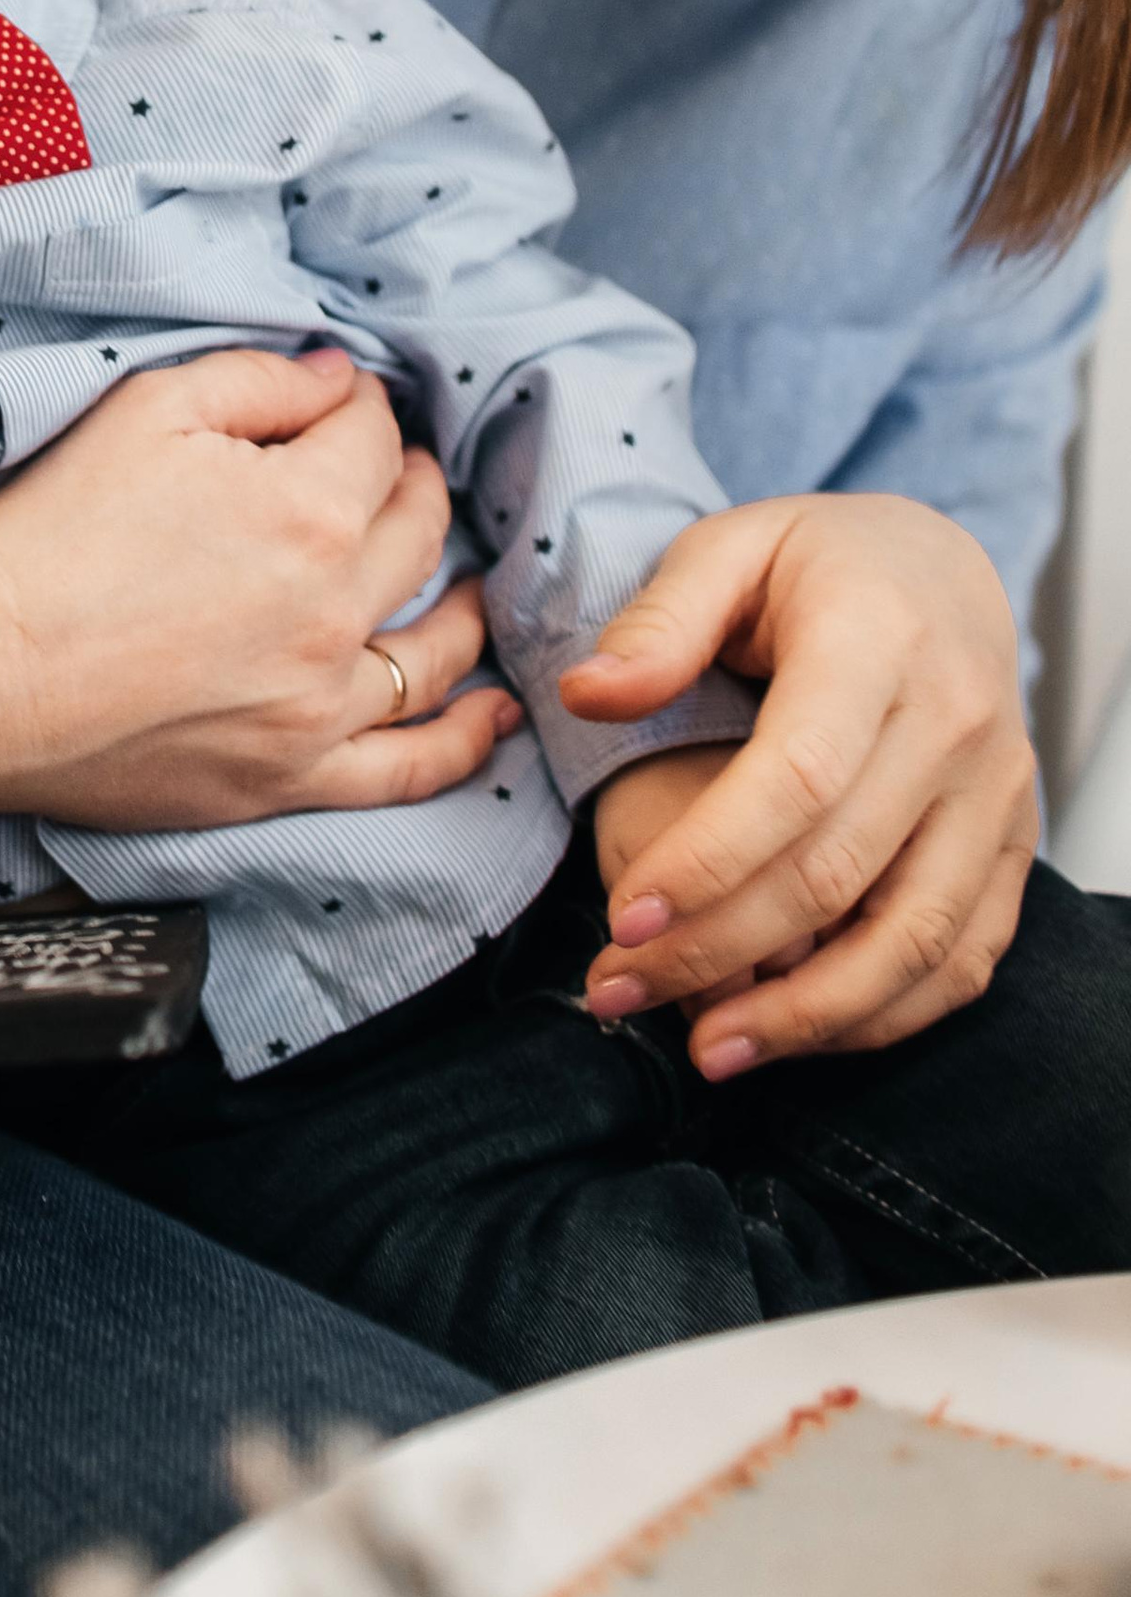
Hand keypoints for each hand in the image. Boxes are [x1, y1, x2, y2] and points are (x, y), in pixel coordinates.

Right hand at [0, 346, 518, 829]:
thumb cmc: (48, 531)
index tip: (345, 406)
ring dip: (461, 603)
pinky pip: (410, 769)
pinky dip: (465, 741)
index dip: (362, 410)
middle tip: (398, 474)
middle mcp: (334, 611)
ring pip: (433, 650)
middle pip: (416, 534)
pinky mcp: (288, 779)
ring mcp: (318, 706)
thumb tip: (338, 381)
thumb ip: (257, 381)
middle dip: (416, 488)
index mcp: (307, 510)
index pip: (373, 441)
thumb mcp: (146, 410)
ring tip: (464, 583)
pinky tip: (496, 712)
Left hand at [562, 493, 1038, 1071]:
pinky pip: (962, 957)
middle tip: (619, 989)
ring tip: (705, 1047)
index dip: (709, 861)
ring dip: (806, 1015)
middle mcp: (955, 725)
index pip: (796, 778)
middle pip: (839, 872)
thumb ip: (658, 622)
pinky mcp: (1009, 845)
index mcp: (878, 641)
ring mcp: (994, 795)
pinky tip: (794, 1034)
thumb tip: (586, 695)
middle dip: (720, 950)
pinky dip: (881, 1015)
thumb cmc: (818, 563)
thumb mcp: (729, 549)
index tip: (624, 920)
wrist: (943, 571)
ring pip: (914, 938)